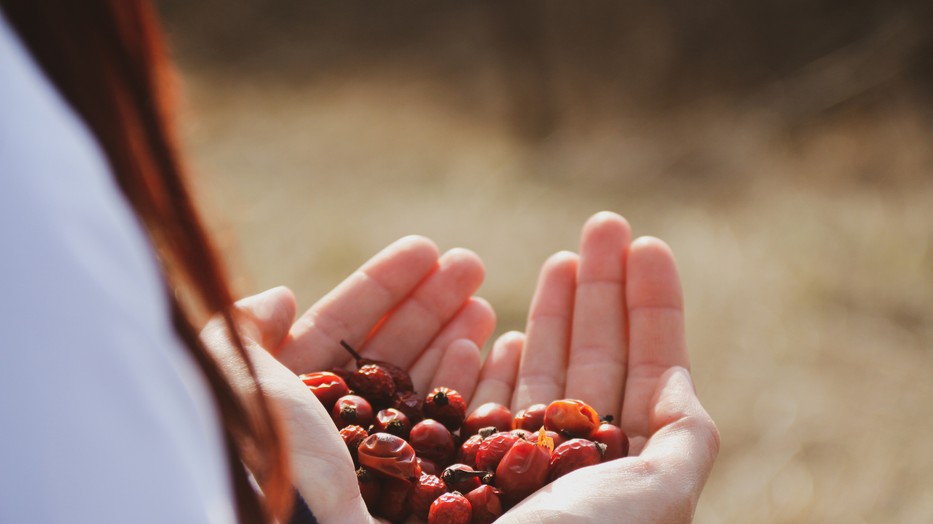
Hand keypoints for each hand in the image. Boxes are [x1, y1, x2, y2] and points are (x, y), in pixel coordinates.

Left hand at [203, 236, 495, 522]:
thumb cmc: (267, 458)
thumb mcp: (233, 379)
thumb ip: (244, 331)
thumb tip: (284, 296)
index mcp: (285, 400)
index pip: (339, 328)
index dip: (381, 285)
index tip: (423, 248)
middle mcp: (331, 428)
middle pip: (387, 351)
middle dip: (428, 303)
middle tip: (469, 263)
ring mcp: (372, 459)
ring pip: (418, 386)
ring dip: (452, 336)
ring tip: (482, 300)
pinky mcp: (410, 487)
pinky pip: (443, 429)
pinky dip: (466, 386)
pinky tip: (489, 348)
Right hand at [471, 212, 719, 522]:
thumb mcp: (656, 499)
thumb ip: (683, 444)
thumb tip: (688, 394)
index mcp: (624, 472)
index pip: (648, 370)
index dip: (651, 306)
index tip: (650, 244)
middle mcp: (574, 467)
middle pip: (595, 358)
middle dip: (602, 290)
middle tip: (605, 224)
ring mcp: (516, 466)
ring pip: (542, 372)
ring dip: (556, 312)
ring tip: (564, 259)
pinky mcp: (459, 468)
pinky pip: (482, 401)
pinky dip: (493, 359)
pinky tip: (506, 326)